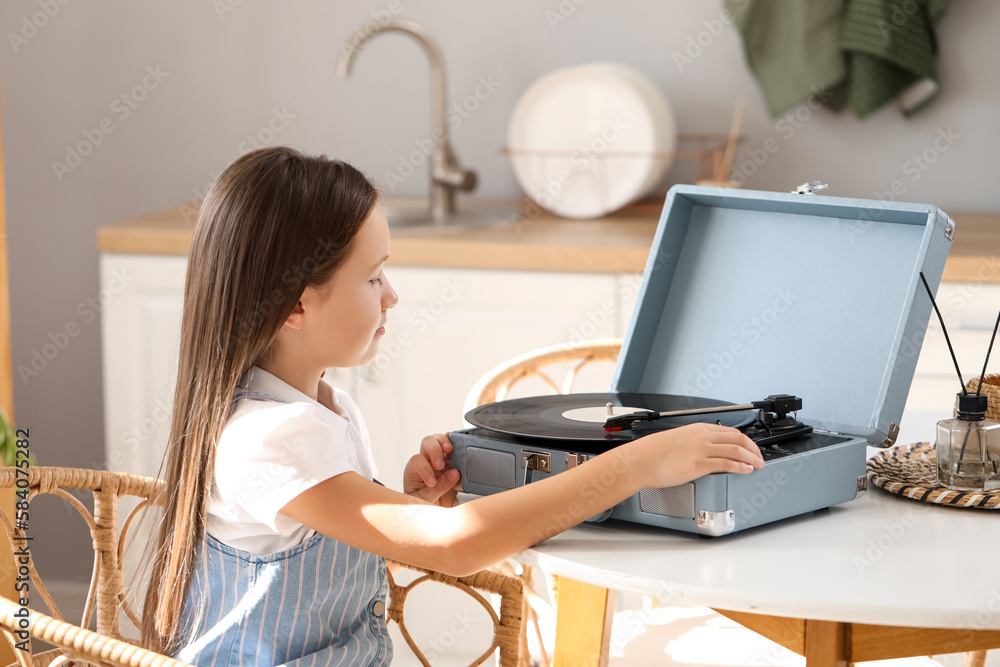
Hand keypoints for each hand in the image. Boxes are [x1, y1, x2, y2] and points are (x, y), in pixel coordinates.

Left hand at [403, 433, 461, 506]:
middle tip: (441, 465)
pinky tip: (460, 447)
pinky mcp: (450, 461)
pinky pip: (453, 445)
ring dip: (445, 442)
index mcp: (414, 469)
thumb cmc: (422, 503)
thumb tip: (454, 474)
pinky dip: (457, 443)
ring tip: (451, 451)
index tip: (432, 482)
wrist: (431, 507)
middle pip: (427, 442)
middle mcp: (425, 460)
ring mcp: (438, 458)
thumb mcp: (426, 499)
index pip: (417, 461)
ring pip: (439, 440)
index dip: (425, 469)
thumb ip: (439, 488)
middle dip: (435, 450)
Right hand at [630, 422, 764, 488]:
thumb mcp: (677, 441)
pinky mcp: (699, 464)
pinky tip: (746, 470)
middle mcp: (702, 436)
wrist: (640, 460)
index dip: (745, 440)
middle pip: (738, 439)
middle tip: (760, 457)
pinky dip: (740, 467)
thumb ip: (693, 444)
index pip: (730, 431)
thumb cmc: (653, 453)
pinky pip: (727, 464)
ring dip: (751, 458)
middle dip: (753, 448)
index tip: (751, 448)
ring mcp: (702, 449)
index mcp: (698, 429)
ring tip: (758, 465)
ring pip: (736, 450)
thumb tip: (702, 454)